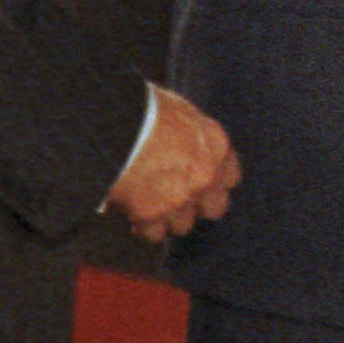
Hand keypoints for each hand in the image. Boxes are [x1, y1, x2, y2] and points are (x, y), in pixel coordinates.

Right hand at [107, 85, 239, 241]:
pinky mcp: (152, 214)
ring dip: (167, 218)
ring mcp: (181, 198)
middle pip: (215, 208)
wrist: (113, 123)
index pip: (230, 178)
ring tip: (147, 204)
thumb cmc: (143, 109)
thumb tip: (183, 139)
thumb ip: (190, 134)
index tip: (200, 182)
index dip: (213, 182)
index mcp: (216, 146)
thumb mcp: (179, 111)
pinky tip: (131, 214)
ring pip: (183, 224)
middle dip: (196, 206)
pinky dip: (142, 227)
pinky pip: (153, 234)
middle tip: (175, 198)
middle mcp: (205, 177)